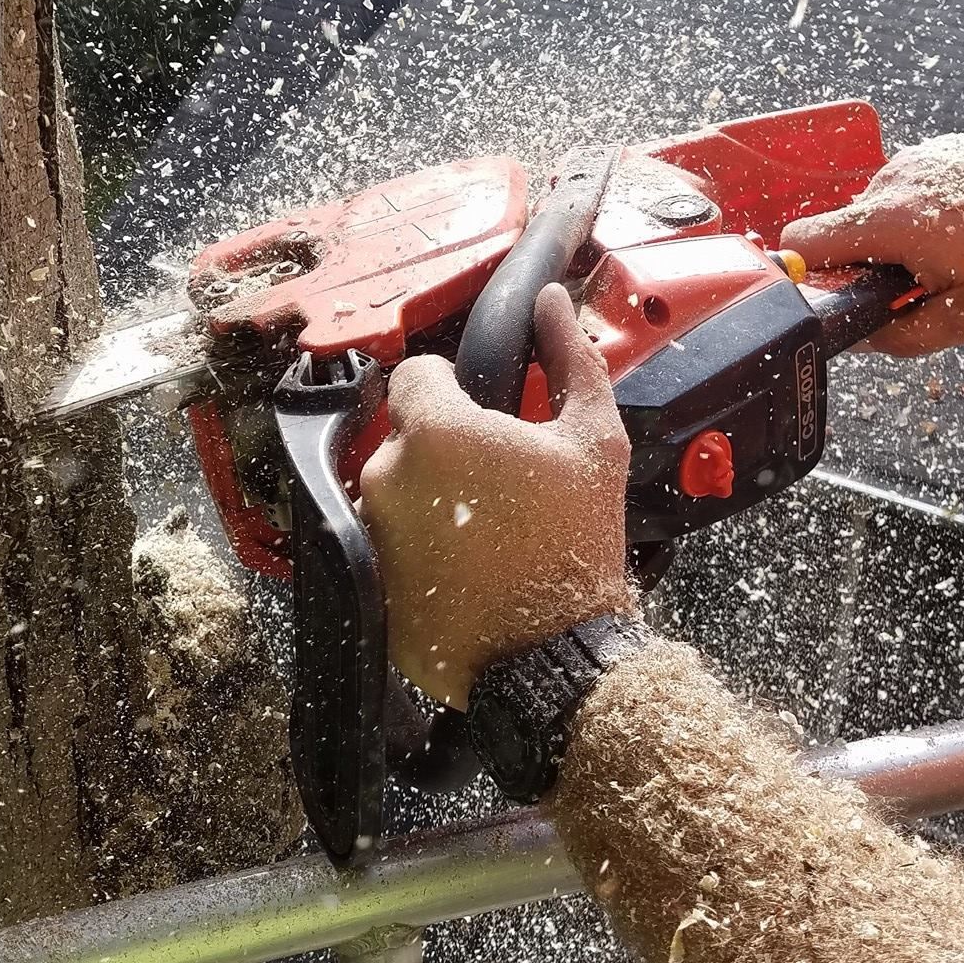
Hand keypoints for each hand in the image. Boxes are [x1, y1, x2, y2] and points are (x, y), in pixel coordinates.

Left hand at [359, 284, 635, 708]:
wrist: (548, 656)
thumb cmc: (572, 551)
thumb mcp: (594, 443)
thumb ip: (571, 361)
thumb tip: (553, 306)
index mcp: (436, 430)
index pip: (416, 373)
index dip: (455, 387)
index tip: (487, 412)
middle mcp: (388, 473)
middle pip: (407, 431)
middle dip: (447, 445)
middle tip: (502, 479)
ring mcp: (372, 526)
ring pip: (397, 484)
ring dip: (431, 493)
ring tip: (488, 528)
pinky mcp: (369, 573)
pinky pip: (390, 535)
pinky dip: (419, 541)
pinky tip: (466, 562)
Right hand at [781, 134, 963, 355]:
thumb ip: (902, 334)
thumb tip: (864, 340)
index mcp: (891, 219)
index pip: (802, 242)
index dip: (806, 274)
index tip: (830, 295)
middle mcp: (896, 180)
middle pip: (844, 229)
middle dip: (869, 264)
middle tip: (918, 289)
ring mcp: (920, 159)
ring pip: (881, 210)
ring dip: (901, 241)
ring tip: (954, 259)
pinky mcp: (943, 151)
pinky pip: (912, 190)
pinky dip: (925, 217)